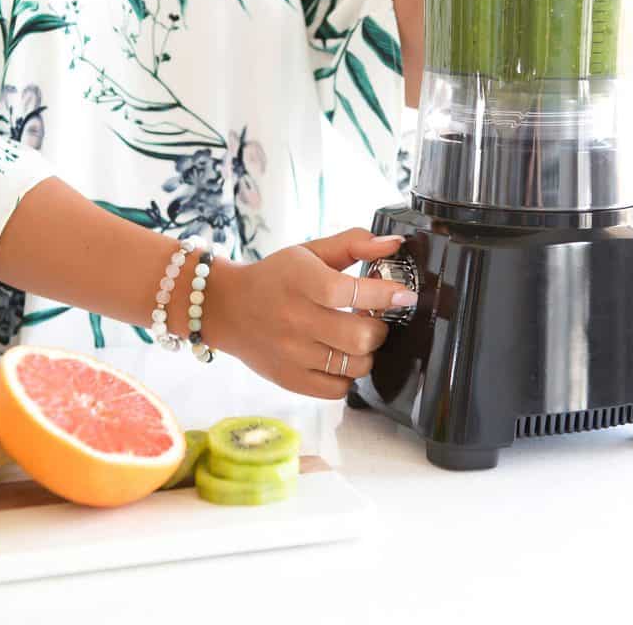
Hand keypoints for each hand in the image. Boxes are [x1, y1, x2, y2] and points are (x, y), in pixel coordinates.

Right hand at [201, 228, 413, 398]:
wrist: (227, 308)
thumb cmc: (275, 277)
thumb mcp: (309, 252)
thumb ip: (353, 244)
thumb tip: (394, 245)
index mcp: (300, 281)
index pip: (350, 292)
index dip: (385, 294)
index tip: (404, 294)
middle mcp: (294, 319)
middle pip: (360, 337)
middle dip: (379, 327)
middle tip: (372, 318)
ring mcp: (292, 354)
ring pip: (355, 366)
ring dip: (366, 352)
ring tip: (355, 337)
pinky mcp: (290, 379)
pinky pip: (338, 389)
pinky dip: (347, 375)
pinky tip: (338, 357)